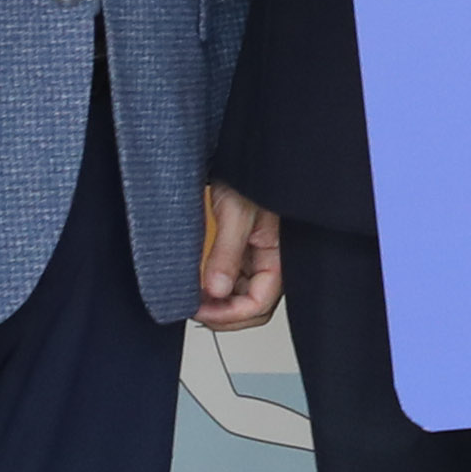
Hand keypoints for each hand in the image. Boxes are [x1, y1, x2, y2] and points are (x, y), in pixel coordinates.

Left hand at [194, 182, 286, 329]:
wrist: (241, 155)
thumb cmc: (250, 173)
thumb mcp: (235, 213)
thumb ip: (227, 254)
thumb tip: (216, 290)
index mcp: (278, 255)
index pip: (259, 303)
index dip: (229, 314)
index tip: (199, 310)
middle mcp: (271, 262)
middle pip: (253, 308)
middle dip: (225, 316)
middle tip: (193, 310)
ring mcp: (258, 259)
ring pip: (243, 299)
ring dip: (220, 306)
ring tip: (192, 301)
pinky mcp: (245, 253)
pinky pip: (235, 284)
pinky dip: (216, 292)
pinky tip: (199, 289)